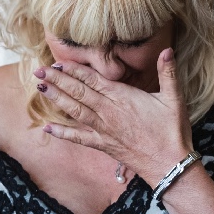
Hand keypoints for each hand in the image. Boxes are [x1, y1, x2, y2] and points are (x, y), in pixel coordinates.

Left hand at [36, 51, 193, 185]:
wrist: (169, 165)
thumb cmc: (172, 131)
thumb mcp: (174, 99)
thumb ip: (168, 72)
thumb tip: (168, 49)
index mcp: (123, 98)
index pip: (92, 80)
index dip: (74, 71)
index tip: (58, 62)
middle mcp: (108, 113)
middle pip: (78, 93)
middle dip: (57, 81)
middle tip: (38, 71)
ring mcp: (103, 130)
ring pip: (75, 111)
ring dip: (56, 99)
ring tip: (40, 88)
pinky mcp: (103, 145)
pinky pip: (79, 138)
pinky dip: (62, 133)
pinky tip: (47, 129)